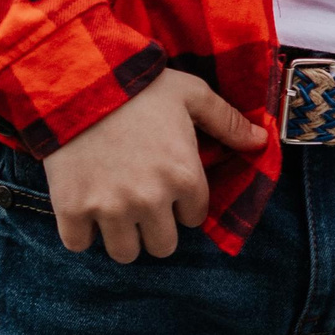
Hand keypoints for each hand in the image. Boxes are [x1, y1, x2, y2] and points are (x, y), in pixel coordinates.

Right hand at [41, 69, 267, 261]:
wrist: (82, 81)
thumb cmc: (143, 87)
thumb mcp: (193, 94)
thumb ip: (228, 122)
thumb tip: (261, 141)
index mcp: (185, 176)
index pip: (195, 217)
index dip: (184, 202)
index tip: (170, 187)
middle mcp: (151, 200)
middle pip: (163, 246)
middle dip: (156, 228)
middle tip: (143, 203)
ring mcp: (110, 208)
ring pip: (125, 253)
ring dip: (122, 236)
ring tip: (115, 209)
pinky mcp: (72, 210)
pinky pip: (79, 245)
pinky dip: (81, 231)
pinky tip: (84, 207)